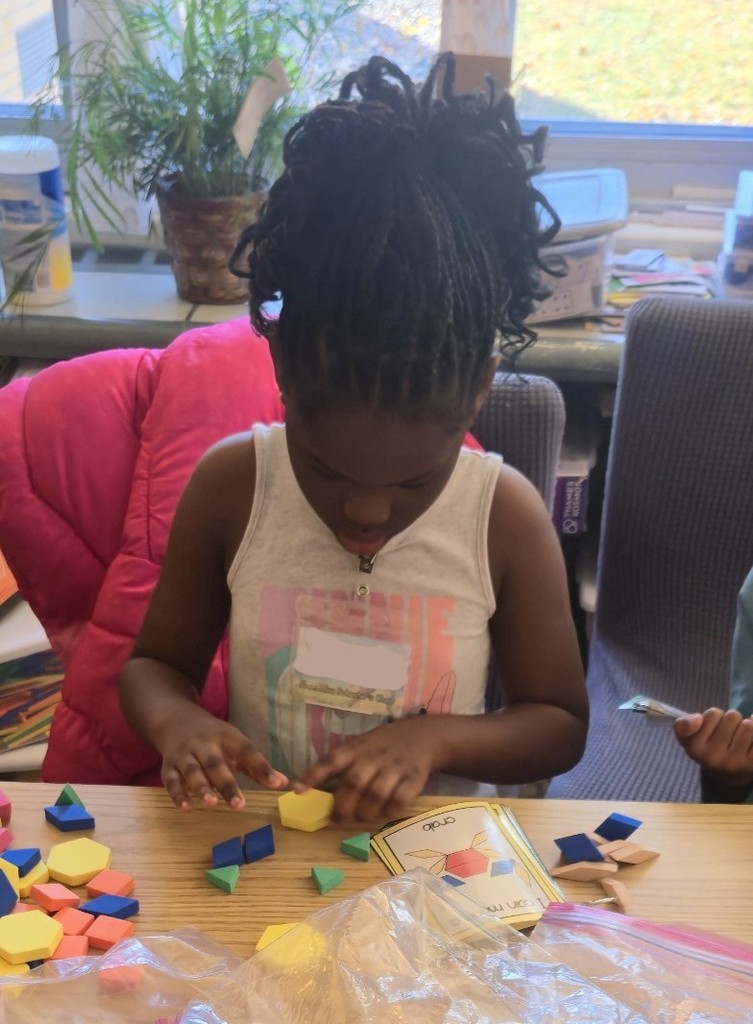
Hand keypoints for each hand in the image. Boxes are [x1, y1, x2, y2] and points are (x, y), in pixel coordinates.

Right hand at [156, 704, 287, 810]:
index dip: (262, 767)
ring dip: (201, 787)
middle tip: (239, 805)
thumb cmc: (213, 739)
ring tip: (211, 803)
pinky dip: (177, 794)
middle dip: (227, 784)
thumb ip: (256, 766)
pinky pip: (171, 780)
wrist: (175, 720)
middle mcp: (204, 744)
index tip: (278, 783)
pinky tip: (186, 807)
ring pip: (192, 771)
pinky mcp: (168, 766)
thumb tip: (283, 783)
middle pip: (216, 764)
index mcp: (227, 736)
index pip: (247, 751)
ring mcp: (184, 754)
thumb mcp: (235, 744)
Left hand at [294, 716, 439, 821]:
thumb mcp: (360, 746)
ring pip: (375, 795)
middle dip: (342, 806)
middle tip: (337, 818)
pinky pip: (399, 800)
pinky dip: (389, 811)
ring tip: (361, 817)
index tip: (297, 790)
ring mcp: (395, 767)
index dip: (313, 775)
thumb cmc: (382, 745)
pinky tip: (384, 812)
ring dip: (365, 812)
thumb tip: (311, 790)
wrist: (423, 736)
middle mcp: (373, 756)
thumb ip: (340, 766)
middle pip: (354, 783)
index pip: (331, 760)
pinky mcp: (414, 778)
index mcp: (355, 748)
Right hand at [674, 708, 752, 788]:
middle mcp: (713, 758)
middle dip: (732, 720)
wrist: (727, 776)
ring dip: (746, 726)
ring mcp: (734, 763)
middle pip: (732, 716)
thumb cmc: (707, 748)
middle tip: (728, 733)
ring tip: (740, 737)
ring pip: (748, 726)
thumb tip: (697, 719)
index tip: (711, 727)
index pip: (713, 714)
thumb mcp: (687, 737)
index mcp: (694, 749)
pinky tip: (751, 741)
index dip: (715, 717)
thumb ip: (683, 725)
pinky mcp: (751, 765)